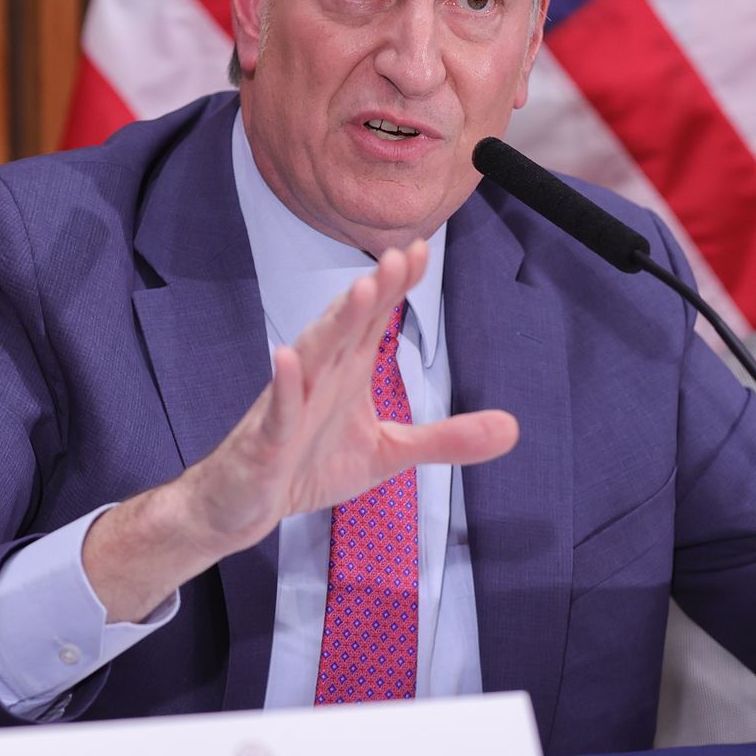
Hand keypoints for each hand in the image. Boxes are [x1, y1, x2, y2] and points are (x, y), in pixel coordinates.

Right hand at [84, 241, 518, 619]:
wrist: (242, 505)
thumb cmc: (309, 464)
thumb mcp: (389, 454)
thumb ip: (446, 439)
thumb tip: (512, 428)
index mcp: (347, 372)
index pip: (374, 319)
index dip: (396, 286)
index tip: (423, 250)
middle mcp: (319, 377)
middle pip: (348, 326)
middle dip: (373, 292)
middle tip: (399, 256)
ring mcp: (289, 405)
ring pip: (312, 356)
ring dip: (334, 324)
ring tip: (358, 292)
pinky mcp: (266, 441)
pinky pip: (276, 410)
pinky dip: (282, 385)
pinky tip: (287, 358)